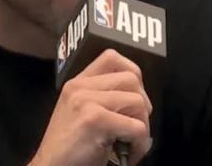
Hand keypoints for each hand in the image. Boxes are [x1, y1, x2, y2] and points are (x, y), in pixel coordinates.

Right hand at [30, 49, 152, 165]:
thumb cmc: (69, 147)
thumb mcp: (79, 111)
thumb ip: (99, 96)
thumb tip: (136, 96)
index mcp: (77, 83)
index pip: (111, 57)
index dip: (132, 73)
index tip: (134, 95)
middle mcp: (80, 87)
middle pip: (131, 79)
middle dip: (142, 105)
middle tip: (135, 125)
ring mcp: (87, 102)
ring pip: (137, 102)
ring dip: (142, 126)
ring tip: (131, 142)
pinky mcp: (95, 120)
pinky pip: (137, 127)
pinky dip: (139, 144)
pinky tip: (128, 154)